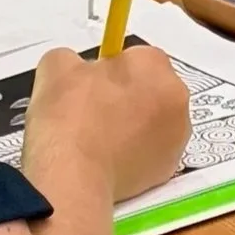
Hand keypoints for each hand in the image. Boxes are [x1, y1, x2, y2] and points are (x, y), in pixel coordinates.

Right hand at [24, 44, 190, 200]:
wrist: (73, 177)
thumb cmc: (69, 117)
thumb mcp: (56, 66)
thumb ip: (74, 60)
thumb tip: (79, 73)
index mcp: (156, 67)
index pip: (135, 57)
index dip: (108, 69)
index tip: (88, 84)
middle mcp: (178, 101)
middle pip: (150, 89)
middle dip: (126, 96)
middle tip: (91, 110)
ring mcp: (177, 139)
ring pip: (152, 122)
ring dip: (132, 125)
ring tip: (97, 138)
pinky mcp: (168, 172)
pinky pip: (149, 153)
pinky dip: (133, 154)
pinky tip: (106, 159)